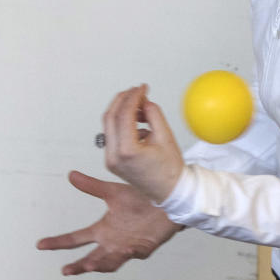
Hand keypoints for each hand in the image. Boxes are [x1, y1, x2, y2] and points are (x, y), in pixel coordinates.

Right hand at [37, 170, 180, 274]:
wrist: (164, 201)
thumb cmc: (141, 198)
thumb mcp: (112, 192)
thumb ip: (91, 186)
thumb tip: (71, 175)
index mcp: (103, 229)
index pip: (76, 238)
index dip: (59, 243)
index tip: (41, 244)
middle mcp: (112, 241)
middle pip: (91, 258)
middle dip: (79, 265)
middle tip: (66, 270)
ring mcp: (127, 247)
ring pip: (110, 262)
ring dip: (100, 264)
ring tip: (89, 265)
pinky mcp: (143, 247)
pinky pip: (133, 254)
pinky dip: (127, 254)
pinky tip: (123, 251)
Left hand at [102, 84, 184, 203]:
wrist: (170, 192)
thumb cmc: (170, 170)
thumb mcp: (165, 136)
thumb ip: (153, 113)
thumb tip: (143, 100)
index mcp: (127, 151)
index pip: (124, 114)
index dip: (134, 96)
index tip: (142, 87)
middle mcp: (114, 157)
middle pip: (110, 117)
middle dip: (122, 99)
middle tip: (136, 91)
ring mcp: (110, 160)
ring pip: (109, 125)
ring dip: (122, 111)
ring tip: (142, 110)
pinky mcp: (111, 161)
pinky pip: (112, 135)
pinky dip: (123, 124)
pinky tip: (140, 125)